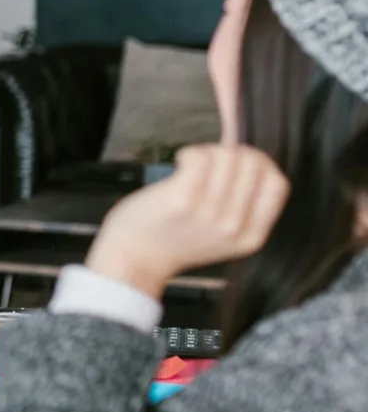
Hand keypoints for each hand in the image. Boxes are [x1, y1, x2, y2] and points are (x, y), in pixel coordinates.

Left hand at [85, 144, 288, 298]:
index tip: (238, 164)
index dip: (261, 164)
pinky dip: (190, 152)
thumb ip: (243, 206)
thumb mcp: (223, 233)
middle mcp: (235, 227)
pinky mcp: (183, 200)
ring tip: (191, 165)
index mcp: (252, 236)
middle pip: (253, 164)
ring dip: (207, 152)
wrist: (133, 259)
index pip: (278, 184)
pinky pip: (200, 157)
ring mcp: (210, 213)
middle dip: (231, 154)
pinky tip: (180, 162)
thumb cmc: (174, 238)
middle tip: (208, 163)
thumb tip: (252, 158)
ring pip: (227, 156)